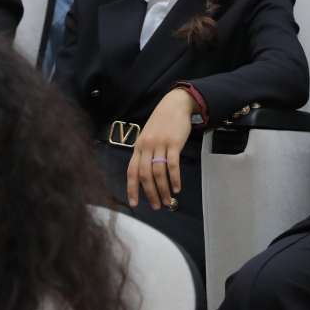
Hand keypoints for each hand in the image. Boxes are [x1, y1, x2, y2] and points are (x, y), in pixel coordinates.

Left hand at [127, 89, 195, 209]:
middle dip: (150, 193)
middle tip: (157, 206)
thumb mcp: (148, 136)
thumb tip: (146, 175)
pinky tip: (177, 188)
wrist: (175, 104)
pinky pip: (172, 165)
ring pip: (158, 172)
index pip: (131, 171)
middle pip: (144, 174)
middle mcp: (146, 146)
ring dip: (163, 189)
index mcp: (138, 146)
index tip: (134, 204)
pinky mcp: (173, 143)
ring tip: (168, 201)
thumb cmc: (161, 122)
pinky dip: (174, 178)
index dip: (132, 188)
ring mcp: (160, 144)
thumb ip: (145, 152)